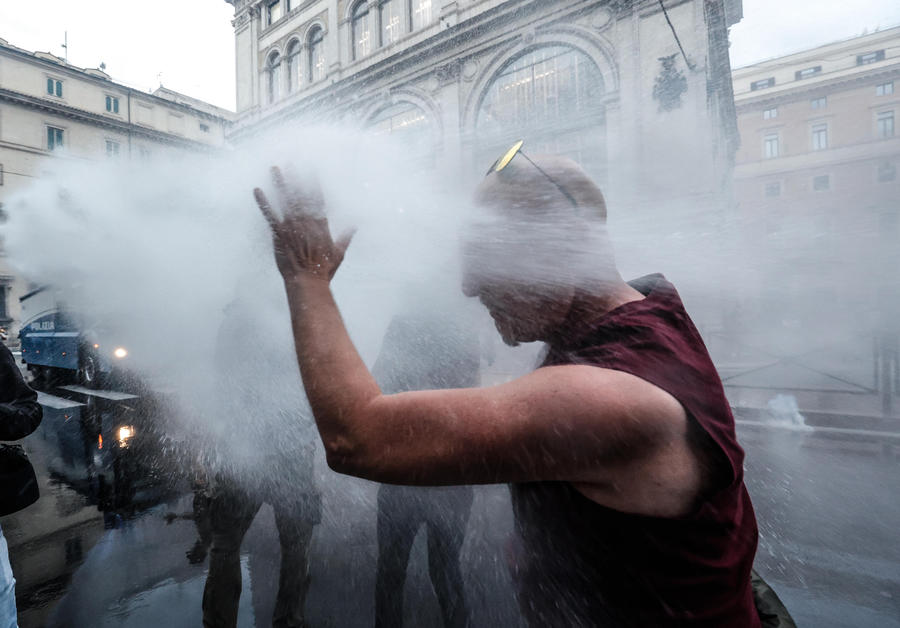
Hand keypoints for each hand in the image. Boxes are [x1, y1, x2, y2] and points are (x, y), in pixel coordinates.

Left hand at [254, 166, 353, 282]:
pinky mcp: (279, 234)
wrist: (308, 281)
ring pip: (285, 200)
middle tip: (291, 163)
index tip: (312, 170)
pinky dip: (263, 202)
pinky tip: (257, 190)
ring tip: (275, 168)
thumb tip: (355, 226)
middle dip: (296, 178)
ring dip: (280, 183)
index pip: (318, 199)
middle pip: (301, 195)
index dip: (314, 184)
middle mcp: (306, 222)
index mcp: (321, 225)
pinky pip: (270, 215)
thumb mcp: (339, 254)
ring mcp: (292, 227)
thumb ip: (345, 237)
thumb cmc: (324, 270)